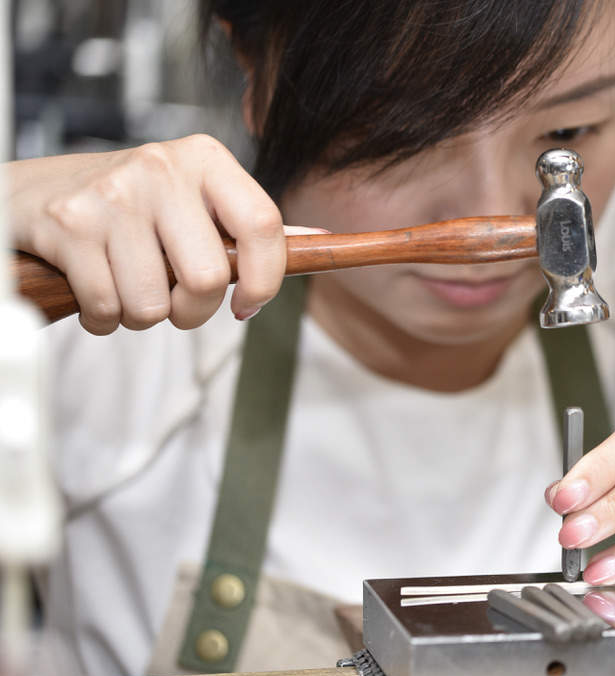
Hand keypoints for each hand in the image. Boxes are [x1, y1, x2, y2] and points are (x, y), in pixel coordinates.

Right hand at [8, 134, 285, 333]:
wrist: (36, 193)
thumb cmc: (130, 205)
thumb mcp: (194, 199)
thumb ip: (248, 226)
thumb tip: (320, 241)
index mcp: (205, 159)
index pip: (264, 224)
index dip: (266, 280)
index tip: (248, 304)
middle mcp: (161, 168)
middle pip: (209, 278)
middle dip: (193, 311)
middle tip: (176, 301)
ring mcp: (113, 195)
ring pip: (153, 304)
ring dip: (142, 315)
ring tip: (128, 284)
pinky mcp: (70, 225)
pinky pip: (108, 309)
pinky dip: (104, 318)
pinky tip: (96, 286)